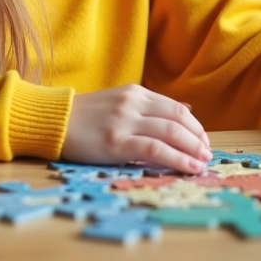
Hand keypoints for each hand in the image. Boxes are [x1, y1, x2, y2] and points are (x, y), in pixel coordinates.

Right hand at [62, 85, 211, 173]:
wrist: (53, 121)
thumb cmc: (85, 117)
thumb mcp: (119, 101)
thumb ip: (148, 107)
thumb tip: (185, 111)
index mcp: (135, 93)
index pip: (176, 108)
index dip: (195, 126)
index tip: (203, 141)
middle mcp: (132, 103)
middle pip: (177, 119)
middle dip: (197, 139)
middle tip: (207, 154)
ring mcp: (124, 122)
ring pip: (170, 133)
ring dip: (192, 150)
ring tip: (202, 163)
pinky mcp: (116, 143)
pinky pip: (154, 150)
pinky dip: (177, 159)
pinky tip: (188, 168)